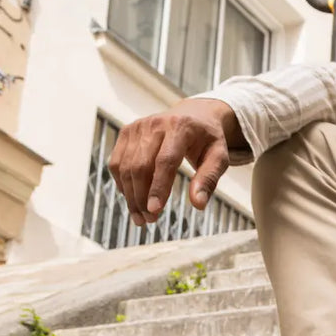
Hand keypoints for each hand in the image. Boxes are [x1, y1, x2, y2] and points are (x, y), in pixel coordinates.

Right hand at [109, 98, 241, 224]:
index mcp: (181, 127)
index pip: (165, 160)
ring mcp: (138, 127)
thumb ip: (209, 179)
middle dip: (142, 197)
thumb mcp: (219, 157)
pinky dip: (122, 184)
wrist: (194, 115)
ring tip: (142, 217)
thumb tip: (198, 204)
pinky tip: (133, 199)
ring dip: (131, 196)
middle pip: (141, 165)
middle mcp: (155, 124)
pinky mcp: (126, 132)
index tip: (154, 210)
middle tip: (150, 220)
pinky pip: (117, 163)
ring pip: (125, 167)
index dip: (158, 187)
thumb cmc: (208, 140)